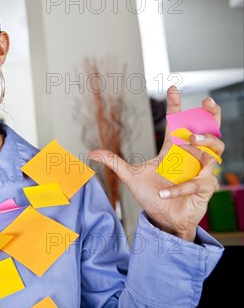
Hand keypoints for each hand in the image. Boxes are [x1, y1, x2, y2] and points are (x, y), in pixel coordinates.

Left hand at [89, 86, 223, 241]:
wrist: (163, 219)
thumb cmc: (152, 196)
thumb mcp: (130, 176)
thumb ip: (114, 162)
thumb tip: (92, 152)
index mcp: (174, 149)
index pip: (177, 123)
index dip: (176, 105)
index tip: (172, 88)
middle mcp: (190, 156)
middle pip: (209, 129)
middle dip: (211, 114)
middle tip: (206, 102)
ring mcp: (201, 171)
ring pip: (215, 149)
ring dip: (205, 141)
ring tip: (189, 139)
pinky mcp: (205, 188)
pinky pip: (199, 181)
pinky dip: (181, 187)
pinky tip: (163, 193)